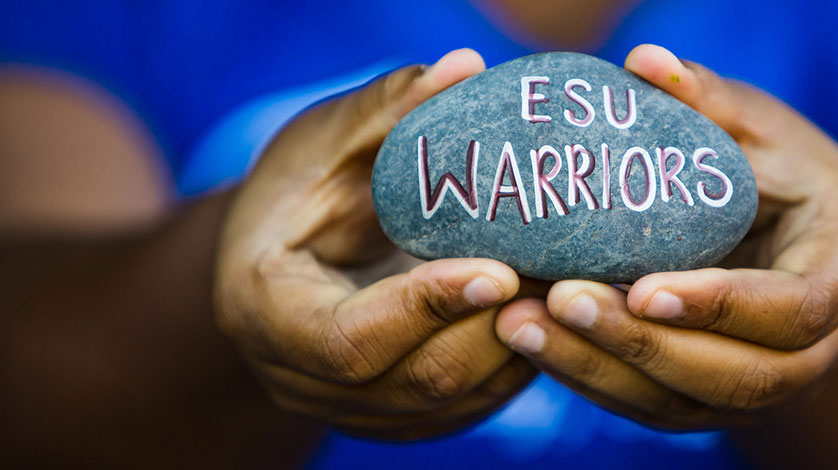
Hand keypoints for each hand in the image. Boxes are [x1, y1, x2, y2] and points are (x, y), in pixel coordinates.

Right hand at [214, 49, 536, 440]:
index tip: (498, 267)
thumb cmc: (298, 190)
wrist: (282, 258)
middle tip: (556, 272)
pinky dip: (516, 362)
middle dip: (492, 325)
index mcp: (265, 313)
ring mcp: (352, 411)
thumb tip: (464, 68)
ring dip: (517, 346)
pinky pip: (469, 407)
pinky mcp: (398, 419)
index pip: (350, 340)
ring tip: (563, 288)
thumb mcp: (326, 140)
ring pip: (454, 400)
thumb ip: (386, 110)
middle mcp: (301, 380)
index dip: (426, 309)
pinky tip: (545, 310)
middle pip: (416, 379)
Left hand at [495, 44, 837, 428]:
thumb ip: (712, 101)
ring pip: (690, 404)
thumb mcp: (761, 127)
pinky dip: (595, 379)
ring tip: (521, 326)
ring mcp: (772, 382)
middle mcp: (822, 345)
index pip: (795, 310)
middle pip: (741, 377)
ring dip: (602, 368)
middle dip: (644, 345)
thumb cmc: (783, 168)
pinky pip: (659, 408)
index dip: (722, 306)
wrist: (803, 233)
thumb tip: (646, 63)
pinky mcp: (719, 398)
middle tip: (559, 301)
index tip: (643, 288)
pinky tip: (537, 343)